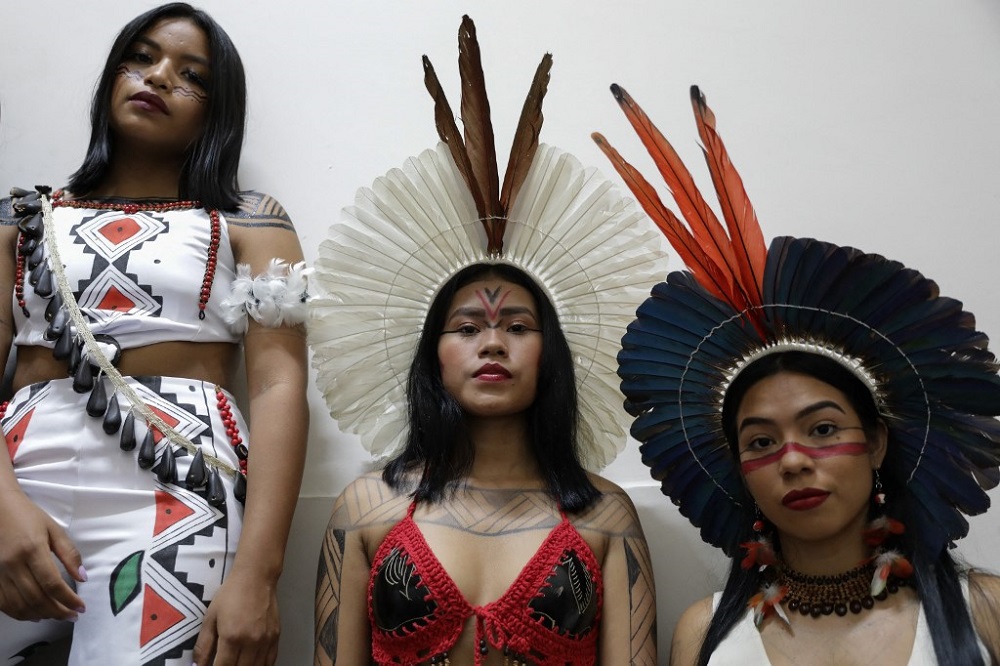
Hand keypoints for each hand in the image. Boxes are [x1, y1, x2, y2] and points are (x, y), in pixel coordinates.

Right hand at [0, 488, 85, 620]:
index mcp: (32, 550)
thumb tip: (83, 578)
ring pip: (19, 605)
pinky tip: (34, 614)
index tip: (81, 607)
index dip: (68, 600)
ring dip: (41, 615)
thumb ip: (69, 554)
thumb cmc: (28, 516)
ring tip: (57, 615)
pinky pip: (4, 604)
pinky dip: (20, 613)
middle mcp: (13, 565)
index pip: (52, 584)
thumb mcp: (53, 529)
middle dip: (57, 612)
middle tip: (72, 616)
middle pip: (36, 599)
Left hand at [193, 568, 279, 665]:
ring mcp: (266, 641)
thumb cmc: (230, 594)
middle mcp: (251, 642)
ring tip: (236, 663)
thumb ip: (203, 645)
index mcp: (232, 637)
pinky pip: (270, 662)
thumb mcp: (210, 617)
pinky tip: (251, 664)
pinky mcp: (276, 637)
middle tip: (223, 664)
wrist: (256, 577)